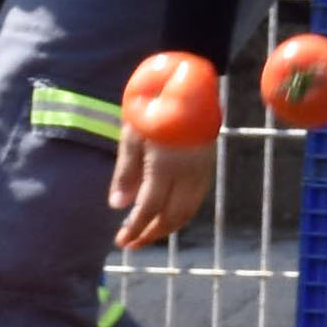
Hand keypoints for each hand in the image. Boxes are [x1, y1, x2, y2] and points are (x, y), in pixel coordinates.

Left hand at [109, 113, 215, 247]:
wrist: (190, 83)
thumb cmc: (153, 105)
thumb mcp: (132, 135)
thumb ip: (126, 172)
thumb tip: (118, 206)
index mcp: (166, 165)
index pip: (149, 208)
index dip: (135, 228)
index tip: (121, 241)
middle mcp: (188, 173)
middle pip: (172, 216)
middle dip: (151, 234)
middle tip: (131, 244)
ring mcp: (202, 170)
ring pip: (187, 211)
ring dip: (167, 227)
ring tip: (147, 233)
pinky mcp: (208, 165)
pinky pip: (196, 199)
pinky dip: (180, 213)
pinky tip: (166, 213)